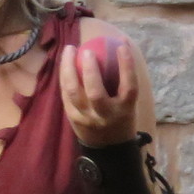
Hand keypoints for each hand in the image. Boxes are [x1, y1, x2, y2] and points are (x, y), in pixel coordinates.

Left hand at [58, 29, 144, 147]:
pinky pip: (65, 94)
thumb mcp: (129, 103)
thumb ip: (122, 81)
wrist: (109, 149)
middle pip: (95, 92)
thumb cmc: (121, 117)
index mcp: (125, 110)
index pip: (129, 86)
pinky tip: (65, 63)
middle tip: (87, 50)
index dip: (126, 65)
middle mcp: (105, 115)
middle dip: (90, 69)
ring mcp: (86, 118)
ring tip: (70, 50)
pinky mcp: (72, 118)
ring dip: (69, 69)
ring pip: (73, 92)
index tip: (121, 45)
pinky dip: (64, 77)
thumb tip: (116, 45)